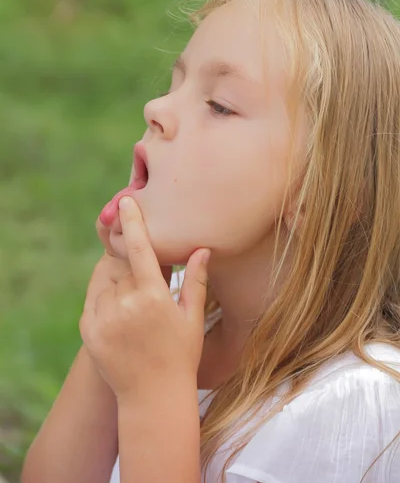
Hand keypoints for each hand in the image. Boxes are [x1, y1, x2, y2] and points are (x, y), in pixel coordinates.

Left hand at [79, 196, 210, 401]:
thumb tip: (202, 248)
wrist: (152, 398)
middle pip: (122, 266)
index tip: (125, 201)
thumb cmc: (181, 356)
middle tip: (143, 281)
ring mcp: (103, 319)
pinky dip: (104, 298)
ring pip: (105, 282)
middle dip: (130, 265)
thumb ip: (195, 281)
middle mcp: (125, 306)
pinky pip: (94, 300)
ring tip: (134, 303)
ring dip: (116, 282)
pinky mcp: (88, 331)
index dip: (134, 223)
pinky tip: (121, 314)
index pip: (141, 250)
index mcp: (154, 298)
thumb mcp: (192, 318)